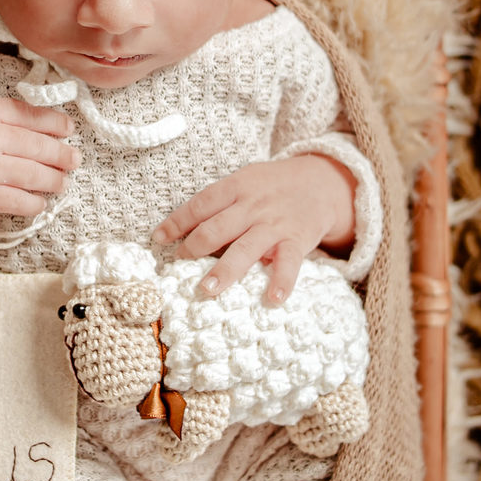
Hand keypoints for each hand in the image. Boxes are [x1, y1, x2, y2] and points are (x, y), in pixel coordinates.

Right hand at [0, 98, 80, 218]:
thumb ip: (9, 114)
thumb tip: (52, 125)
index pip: (30, 116)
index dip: (56, 124)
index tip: (69, 130)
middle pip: (37, 148)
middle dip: (62, 156)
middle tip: (74, 160)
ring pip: (31, 175)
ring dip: (53, 180)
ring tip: (62, 182)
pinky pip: (15, 200)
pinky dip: (34, 203)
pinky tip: (41, 201)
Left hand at [151, 156, 356, 304]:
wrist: (321, 182)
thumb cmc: (272, 187)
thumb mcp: (245, 182)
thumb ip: (220, 203)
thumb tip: (184, 230)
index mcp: (236, 187)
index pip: (200, 204)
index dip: (177, 222)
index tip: (158, 238)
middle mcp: (253, 206)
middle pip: (217, 228)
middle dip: (194, 247)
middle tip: (178, 265)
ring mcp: (274, 224)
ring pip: (246, 248)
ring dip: (226, 270)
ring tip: (207, 289)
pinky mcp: (296, 240)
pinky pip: (288, 263)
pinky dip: (281, 281)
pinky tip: (272, 299)